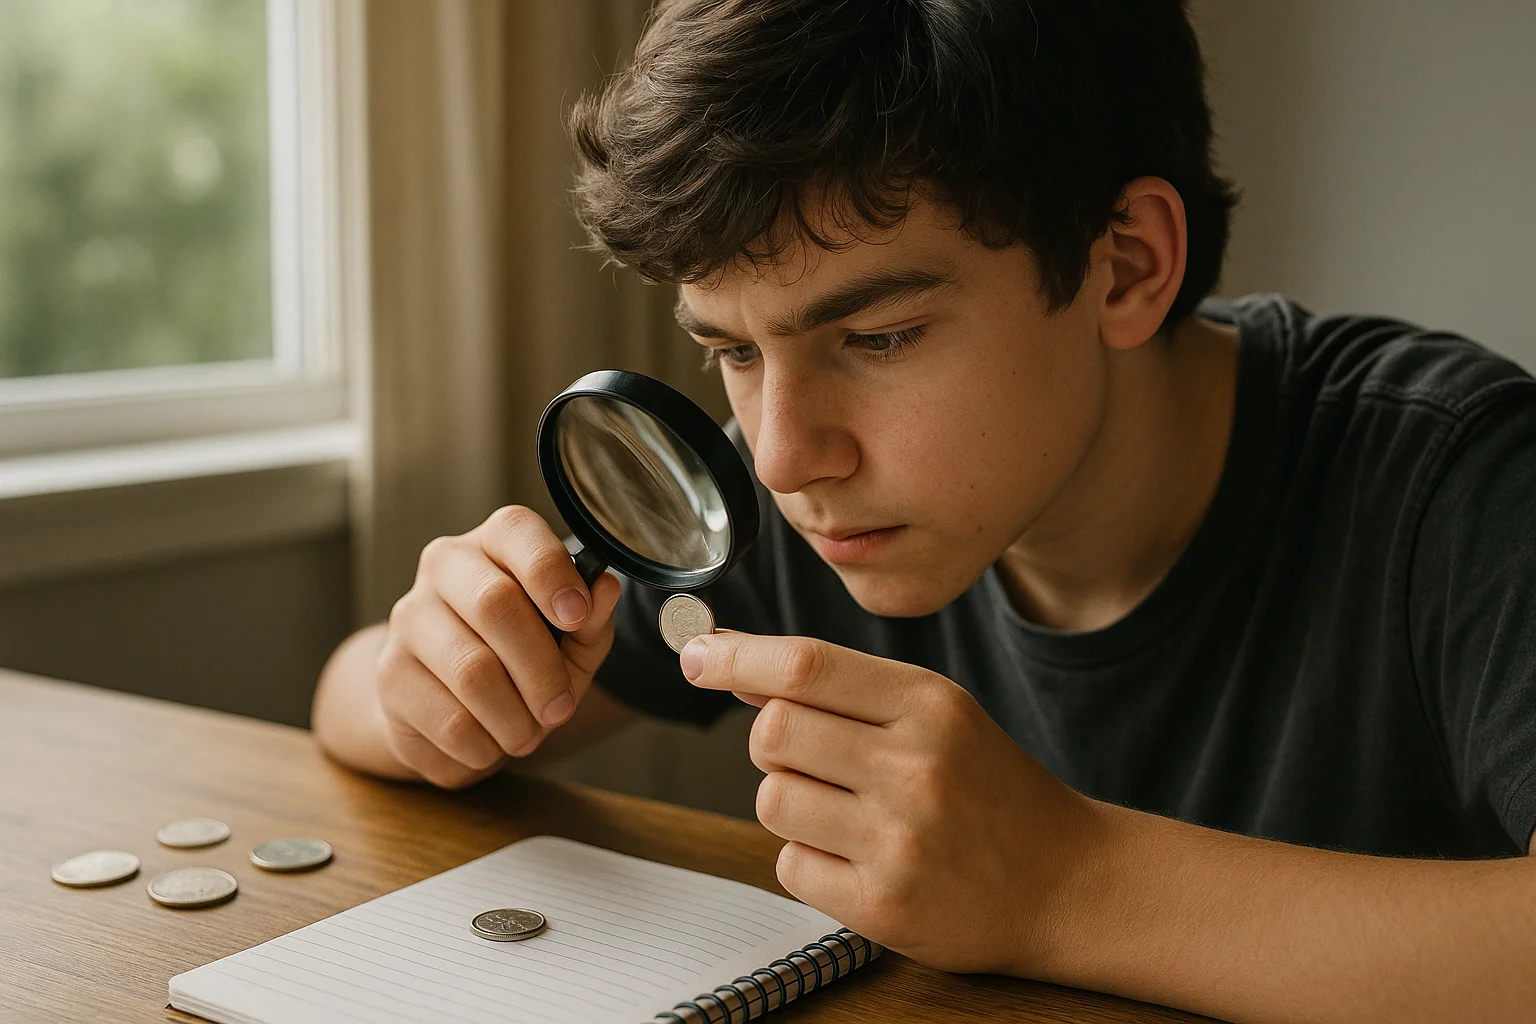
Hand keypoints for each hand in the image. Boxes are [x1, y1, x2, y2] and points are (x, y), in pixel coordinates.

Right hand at [377, 506, 621, 787]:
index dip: (551, 573)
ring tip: (527, 734)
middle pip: (495, 605)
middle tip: (561, 709)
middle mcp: (443, 567)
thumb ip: (592, 618)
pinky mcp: (389, 674)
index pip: (515, 531)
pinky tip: (489, 743)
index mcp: (494, 542)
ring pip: (471, 670)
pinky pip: (449, 719)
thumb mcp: (571, 640)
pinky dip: (484, 746)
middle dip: (541, 669)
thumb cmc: (522, 659)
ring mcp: (409, 618)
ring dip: (515, 718)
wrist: (448, 705)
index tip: (577, 616)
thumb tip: (605, 588)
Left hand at [680, 631, 1104, 974]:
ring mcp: (899, 840)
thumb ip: (843, 690)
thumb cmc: (991, 790)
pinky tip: (859, 858)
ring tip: (847, 812)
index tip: (697, 655)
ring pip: (771, 798)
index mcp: (931, 705)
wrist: (1068, 883)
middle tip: (816, 757)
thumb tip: (737, 665)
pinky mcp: (883, 905)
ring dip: (790, 802)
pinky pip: (790, 864)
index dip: (736, 656)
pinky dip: (809, 860)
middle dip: (774, 741)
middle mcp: (917, 767)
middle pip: (773, 730)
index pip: (806, 666)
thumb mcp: (936, 716)